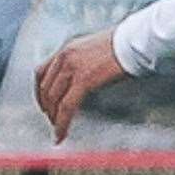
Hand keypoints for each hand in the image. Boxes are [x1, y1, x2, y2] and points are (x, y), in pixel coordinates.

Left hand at [34, 29, 125, 143]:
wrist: (135, 41)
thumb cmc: (126, 45)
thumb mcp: (98, 49)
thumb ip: (87, 61)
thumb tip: (88, 77)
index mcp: (68, 49)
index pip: (42, 71)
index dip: (40, 91)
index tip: (44, 102)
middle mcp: (65, 57)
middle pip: (45, 87)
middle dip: (46, 106)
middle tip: (51, 119)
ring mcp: (73, 68)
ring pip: (53, 99)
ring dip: (53, 116)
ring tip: (56, 128)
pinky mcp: (84, 80)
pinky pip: (67, 106)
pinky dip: (62, 122)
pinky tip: (62, 132)